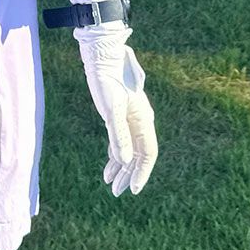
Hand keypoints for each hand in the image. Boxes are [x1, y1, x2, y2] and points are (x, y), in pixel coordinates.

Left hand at [73, 19, 157, 194]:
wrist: (102, 56)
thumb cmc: (107, 81)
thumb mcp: (111, 108)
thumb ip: (118, 134)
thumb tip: (124, 161)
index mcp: (143, 120)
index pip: (148, 153)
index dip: (142, 173)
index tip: (132, 190)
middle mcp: (140, 121)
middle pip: (138, 154)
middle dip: (128, 174)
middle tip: (117, 193)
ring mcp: (130, 118)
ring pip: (129, 149)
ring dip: (120, 167)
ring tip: (109, 184)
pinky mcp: (120, 113)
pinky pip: (121, 140)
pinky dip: (115, 154)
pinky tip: (109, 165)